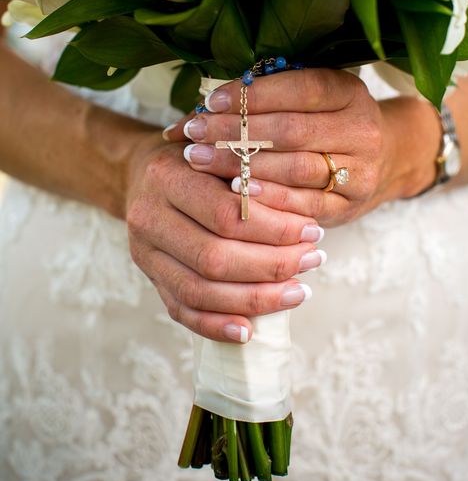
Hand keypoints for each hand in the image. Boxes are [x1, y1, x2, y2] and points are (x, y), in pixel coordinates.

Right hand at [125, 135, 324, 341]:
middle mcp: (148, 217)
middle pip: (214, 257)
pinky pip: (181, 311)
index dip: (274, 228)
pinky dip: (216, 326)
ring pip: (200, 291)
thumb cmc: (196, 160)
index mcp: (166, 178)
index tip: (312, 230)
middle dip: (272, 265)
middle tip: (312, 259)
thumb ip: (249, 172)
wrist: (143, 175)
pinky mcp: (150, 279)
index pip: (225, 214)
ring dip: (255, 298)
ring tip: (299, 291)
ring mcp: (145, 254)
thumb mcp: (219, 149)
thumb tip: (301, 210)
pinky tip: (249, 331)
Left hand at [165, 69, 441, 226]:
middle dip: (237, 131)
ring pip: (296, 168)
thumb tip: (182, 120)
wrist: (387, 159)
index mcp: (349, 92)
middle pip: (292, 130)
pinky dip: (267, 197)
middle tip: (195, 134)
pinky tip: (235, 191)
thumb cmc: (327, 122)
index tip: (211, 101)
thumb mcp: (307, 100)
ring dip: (243, 165)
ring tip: (202, 161)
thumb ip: (255, 102)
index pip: (300, 88)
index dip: (254, 94)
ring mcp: (358, 170)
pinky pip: (303, 204)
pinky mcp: (349, 205)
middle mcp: (360, 129)